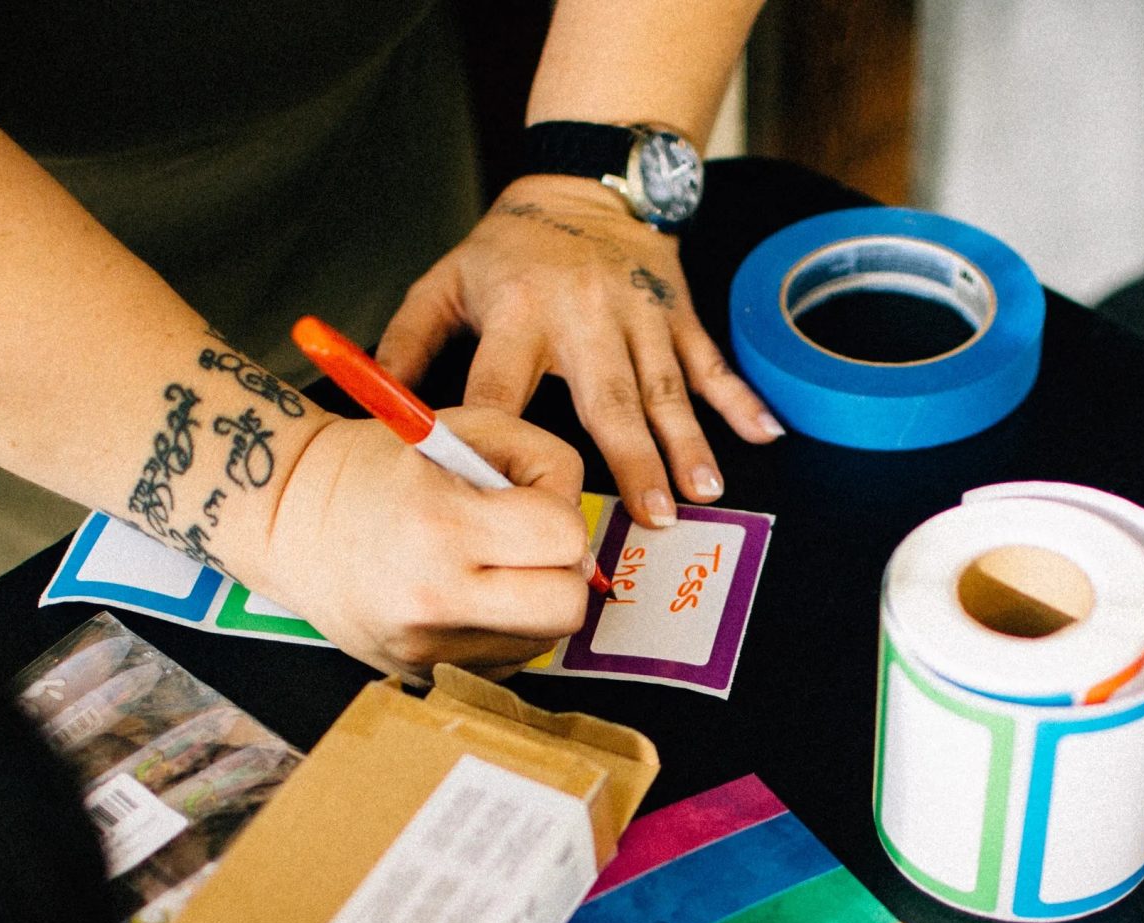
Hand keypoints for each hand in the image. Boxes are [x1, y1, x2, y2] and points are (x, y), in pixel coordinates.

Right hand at [251, 408, 591, 678]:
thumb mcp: (460, 429)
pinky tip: (468, 596)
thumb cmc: (375, 466)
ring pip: (543, 641)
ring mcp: (428, 646)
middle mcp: (434, 596)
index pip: (564, 536)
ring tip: (488, 567)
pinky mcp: (423, 673)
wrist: (289, 517)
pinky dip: (503, 630)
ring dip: (534, 603)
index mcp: (442, 526)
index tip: (528, 503)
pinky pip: (506, 662)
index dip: (558, 513)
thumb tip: (581, 532)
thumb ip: (541, 461)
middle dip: (562, 573)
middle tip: (528, 548)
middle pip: (567, 608)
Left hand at [378, 176, 782, 529]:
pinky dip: (741, 398)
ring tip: (703, 493)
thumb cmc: (509, 247)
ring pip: (666, 387)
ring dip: (688, 442)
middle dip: (632, 460)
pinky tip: (766, 434)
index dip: (502, 440)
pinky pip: (711, 360)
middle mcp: (582, 315)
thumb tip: (378, 407)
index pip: (504, 388)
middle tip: (650, 515)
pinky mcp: (677, 312)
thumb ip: (408, 342)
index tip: (509, 499)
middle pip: (607, 399)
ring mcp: (637, 315)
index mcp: (518, 313)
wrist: (583, 185)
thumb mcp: (445, 280)